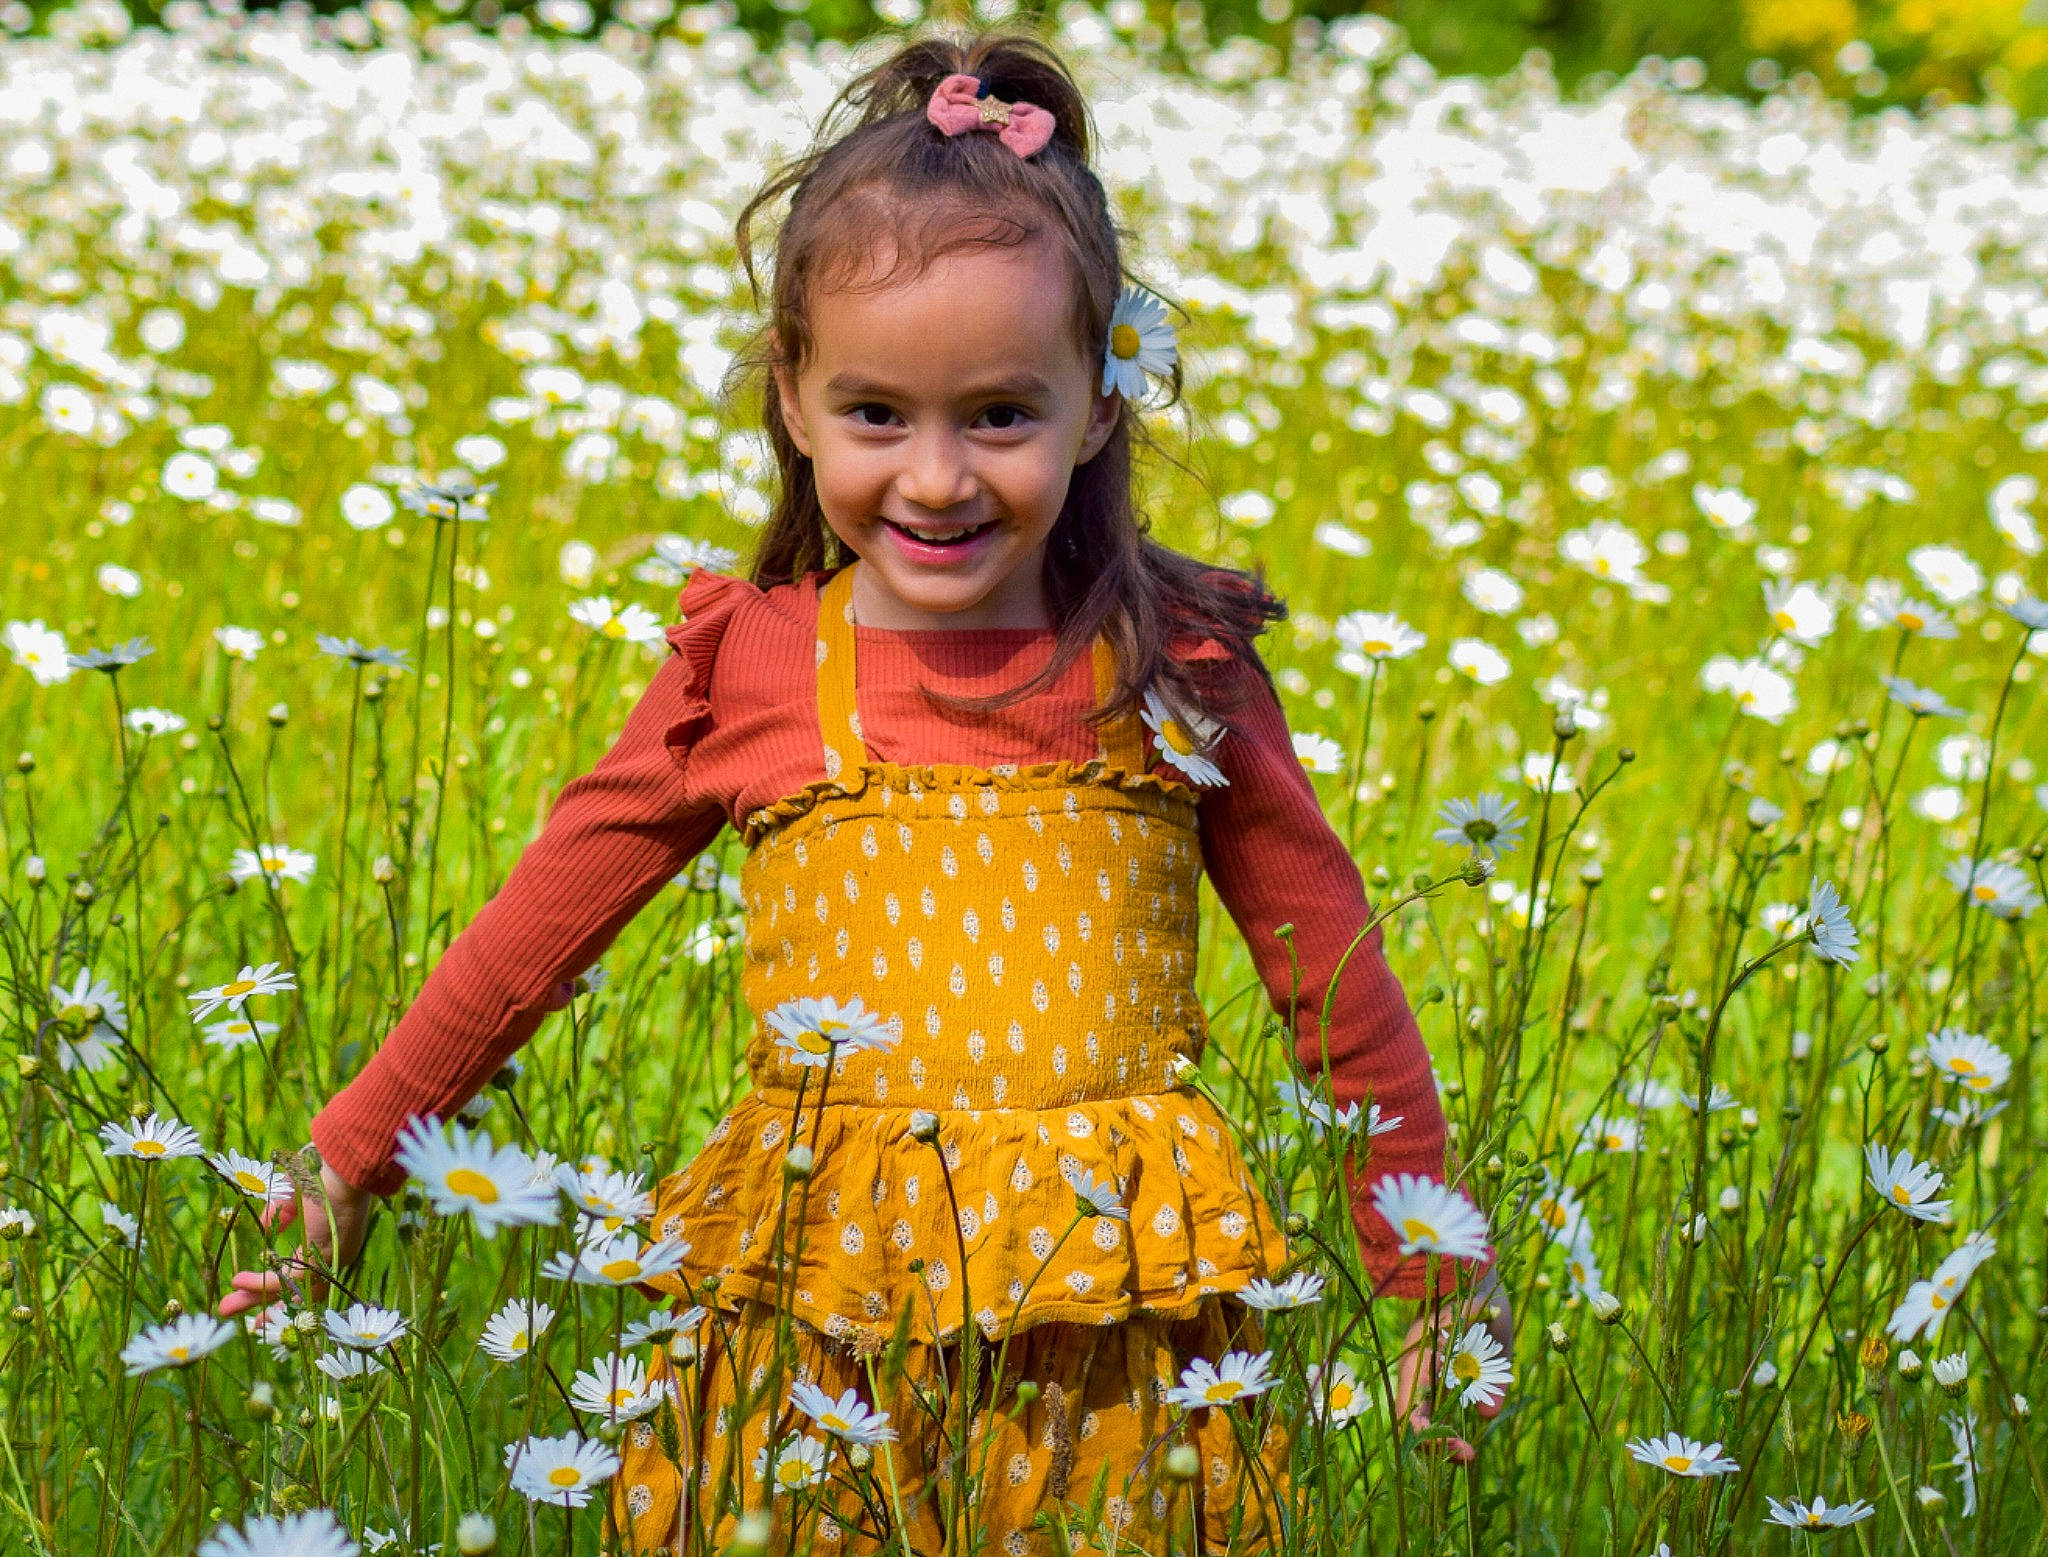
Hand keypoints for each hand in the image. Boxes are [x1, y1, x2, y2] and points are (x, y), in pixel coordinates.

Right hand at [217, 1163, 371, 1317]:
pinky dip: (261, 1283)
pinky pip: (286, 1280)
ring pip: (291, 1292)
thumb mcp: (294, 1194)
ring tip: (228, 1308)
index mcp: (331, 1242)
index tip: (265, 1305)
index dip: (286, 1290)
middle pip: (301, 1295)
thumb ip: (280, 1211)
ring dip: (258, 1300)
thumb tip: (265, 1226)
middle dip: (270, 1309)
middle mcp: (333, 1257)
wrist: (344, 1165)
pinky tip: (239, 1282)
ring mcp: (328, 1259)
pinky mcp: (319, 1258)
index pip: (309, 1276)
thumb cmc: (324, 1172)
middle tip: (246, 1323)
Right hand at [1391, 1267, 1512, 1462]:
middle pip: (1410, 1417)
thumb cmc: (1479, 1285)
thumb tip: (1489, 1415)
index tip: (1467, 1450)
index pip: (1412, 1412)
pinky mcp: (1429, 1359)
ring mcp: (1418, 1360)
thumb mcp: (1495, 1324)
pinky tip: (1463, 1416)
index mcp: (1420, 1352)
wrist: (1461, 1258)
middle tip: (1469, 1454)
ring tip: (1466, 1445)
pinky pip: (1430, 1394)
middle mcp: (1413, 1360)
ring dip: (1441, 1430)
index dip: (1435, 1439)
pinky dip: (1444, 1413)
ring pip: (1419, 1408)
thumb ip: (1492, 1368)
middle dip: (1437, 1443)